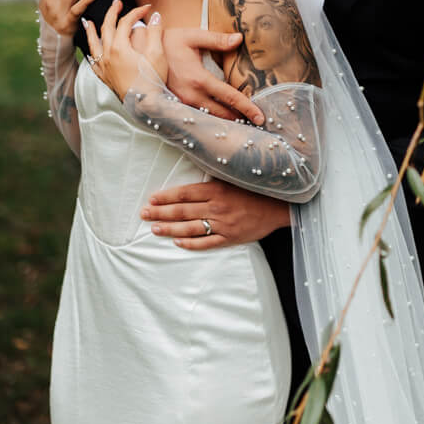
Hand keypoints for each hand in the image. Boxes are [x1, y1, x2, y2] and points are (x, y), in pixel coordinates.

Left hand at [83, 0, 164, 99]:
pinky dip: (91, 54)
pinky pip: (93, 62)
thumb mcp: (157, 53)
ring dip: (91, 32)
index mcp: (119, 47)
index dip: (136, 12)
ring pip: (93, 44)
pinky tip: (90, 52)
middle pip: (106, 28)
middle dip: (112, 13)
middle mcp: (107, 55)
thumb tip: (155, 15)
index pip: (125, 22)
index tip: (147, 8)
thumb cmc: (152, 80)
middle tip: (117, 3)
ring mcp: (104, 67)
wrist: (144, 105)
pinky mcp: (105, 78)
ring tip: (89, 23)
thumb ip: (155, 32)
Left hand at [142, 178, 291, 249]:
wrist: (279, 206)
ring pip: (190, 228)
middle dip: (160, 213)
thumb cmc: (256, 190)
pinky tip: (178, 243)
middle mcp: (217, 207)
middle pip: (183, 211)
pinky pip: (206, 243)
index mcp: (217, 190)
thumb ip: (213, 183)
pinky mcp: (230, 237)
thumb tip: (192, 183)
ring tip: (154, 229)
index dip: (166, 197)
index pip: (185, 193)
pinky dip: (190, 243)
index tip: (151, 200)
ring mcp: (223, 224)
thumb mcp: (234, 180)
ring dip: (170, 229)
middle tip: (143, 215)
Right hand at [162, 26, 262, 124]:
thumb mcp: (193, 36)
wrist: (142, 50)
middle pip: (221, 114)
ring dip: (226, 122)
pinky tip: (222, 120)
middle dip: (240, 120)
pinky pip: (197, 116)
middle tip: (258, 124)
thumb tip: (239, 38)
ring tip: (245, 125)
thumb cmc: (169, 41)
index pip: (229, 97)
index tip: (261, 117)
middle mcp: (190, 95)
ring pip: (209, 118)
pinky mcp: (176, 104)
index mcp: (198, 79)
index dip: (247, 108)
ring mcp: (182, 102)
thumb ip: (217, 39)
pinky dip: (211, 119)